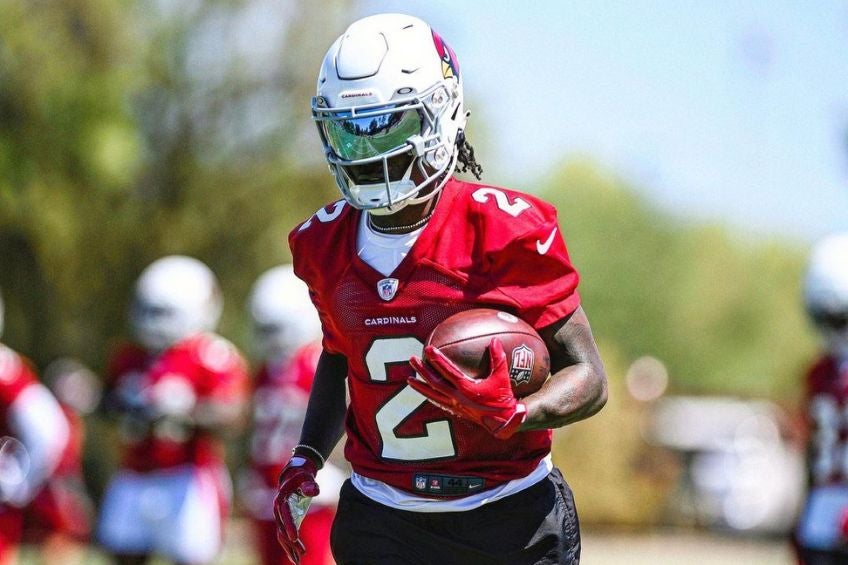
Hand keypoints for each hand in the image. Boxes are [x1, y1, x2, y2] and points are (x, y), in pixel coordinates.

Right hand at [273, 456, 319, 563]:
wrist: (294, 477)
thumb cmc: (302, 477)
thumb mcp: (307, 478)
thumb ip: (311, 484)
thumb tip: (313, 491)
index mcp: (282, 499)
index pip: (284, 514)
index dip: (289, 525)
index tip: (294, 538)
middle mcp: (278, 509)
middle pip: (282, 529)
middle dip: (291, 543)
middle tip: (301, 554)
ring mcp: (280, 516)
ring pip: (282, 536)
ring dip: (289, 549)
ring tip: (298, 561)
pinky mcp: (285, 521)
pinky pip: (285, 536)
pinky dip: (291, 547)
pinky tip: (297, 556)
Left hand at [408, 338, 526, 438]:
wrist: (504, 423)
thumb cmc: (503, 399)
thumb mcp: (502, 378)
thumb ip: (498, 359)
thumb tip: (495, 340)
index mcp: (466, 389)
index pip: (447, 371)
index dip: (437, 359)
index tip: (428, 349)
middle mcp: (456, 398)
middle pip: (434, 382)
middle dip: (422, 370)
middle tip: (412, 359)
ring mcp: (455, 406)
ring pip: (433, 395)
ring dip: (420, 386)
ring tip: (409, 379)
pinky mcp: (456, 412)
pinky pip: (438, 402)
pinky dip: (429, 396)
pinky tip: (424, 392)